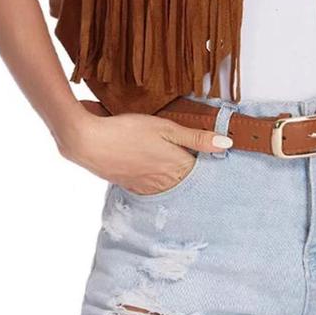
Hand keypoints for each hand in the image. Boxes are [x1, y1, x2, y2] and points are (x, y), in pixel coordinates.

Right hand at [54, 105, 232, 193]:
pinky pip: (150, 187)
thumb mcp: (165, 127)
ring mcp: (145, 186)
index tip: (217, 161)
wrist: (88, 142)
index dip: (210, 165)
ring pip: (169, 186)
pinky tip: (151, 167)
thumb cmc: (127, 130)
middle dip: (193, 174)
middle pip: (187, 183)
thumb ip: (196, 137)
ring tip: (172, 163)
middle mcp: (163, 182)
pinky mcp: (129, 185)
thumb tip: (227, 144)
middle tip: (196, 162)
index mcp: (176, 167)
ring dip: (174, 178)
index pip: (203, 174)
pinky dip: (155, 180)